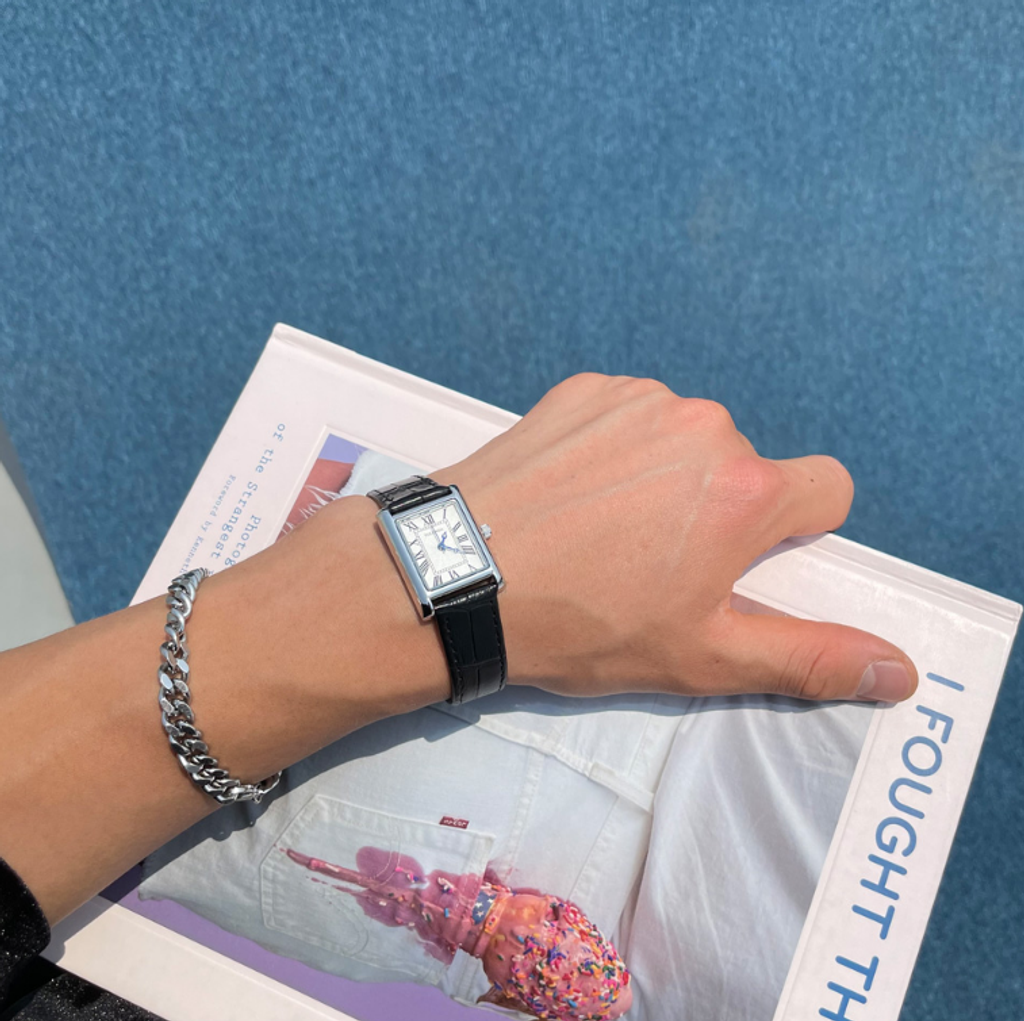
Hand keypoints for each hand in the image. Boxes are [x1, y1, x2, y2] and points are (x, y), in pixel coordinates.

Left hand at [432, 373, 916, 701]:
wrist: (458, 577)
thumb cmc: (579, 623)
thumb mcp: (702, 657)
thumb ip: (809, 657)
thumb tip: (897, 672)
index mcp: (746, 491)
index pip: (827, 490)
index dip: (794, 532)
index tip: (742, 560)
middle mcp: (703, 428)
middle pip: (748, 467)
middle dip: (719, 510)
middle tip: (654, 564)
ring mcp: (640, 401)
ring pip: (688, 440)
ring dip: (666, 477)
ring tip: (605, 532)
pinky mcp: (588, 390)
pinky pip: (631, 416)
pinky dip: (617, 450)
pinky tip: (575, 496)